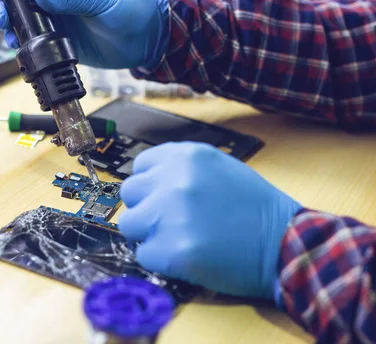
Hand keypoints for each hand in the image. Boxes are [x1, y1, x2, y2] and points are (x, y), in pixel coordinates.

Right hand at [0, 0, 168, 69]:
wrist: (146, 36)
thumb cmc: (127, 2)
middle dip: (2, 7)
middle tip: (0, 18)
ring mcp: (55, 18)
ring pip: (22, 22)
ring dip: (10, 28)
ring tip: (9, 35)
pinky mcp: (59, 41)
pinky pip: (35, 42)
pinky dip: (25, 46)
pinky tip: (20, 48)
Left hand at [118, 142, 301, 299]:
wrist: (287, 242)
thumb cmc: (256, 208)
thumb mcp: (219, 168)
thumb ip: (181, 170)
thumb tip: (148, 184)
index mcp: (186, 156)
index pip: (140, 166)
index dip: (151, 186)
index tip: (161, 198)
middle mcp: (174, 181)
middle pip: (130, 194)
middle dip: (146, 208)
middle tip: (170, 222)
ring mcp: (171, 216)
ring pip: (129, 225)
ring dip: (148, 235)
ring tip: (177, 240)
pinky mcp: (173, 251)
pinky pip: (143, 255)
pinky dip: (160, 260)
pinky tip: (186, 257)